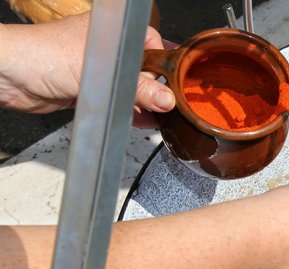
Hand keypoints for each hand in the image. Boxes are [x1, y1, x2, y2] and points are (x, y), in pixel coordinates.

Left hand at [0, 11, 173, 126]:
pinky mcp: (88, 91)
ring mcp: (97, 71)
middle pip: (144, 70)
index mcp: (114, 31)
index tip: (174, 84)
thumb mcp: (102, 71)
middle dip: (154, 89)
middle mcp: (107, 49)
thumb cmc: (44, 54)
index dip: (165, 65)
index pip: (153, 45)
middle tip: (163, 104)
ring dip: (141, 103)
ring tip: (154, 115)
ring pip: (130, 88)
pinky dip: (126, 112)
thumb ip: (137, 87)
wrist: (10, 75)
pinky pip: (115, 102)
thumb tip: (166, 98)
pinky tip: (138, 120)